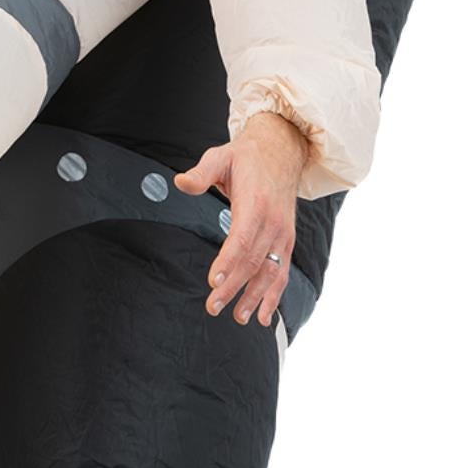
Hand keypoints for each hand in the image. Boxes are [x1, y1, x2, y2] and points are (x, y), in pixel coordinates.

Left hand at [174, 112, 308, 326]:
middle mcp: (273, 223)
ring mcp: (282, 235)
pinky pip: (282, 273)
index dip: (228, 261)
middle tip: (213, 306)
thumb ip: (201, 172)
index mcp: (256, 204)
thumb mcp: (220, 156)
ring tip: (237, 317)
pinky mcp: (285, 242)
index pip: (242, 238)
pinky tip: (264, 317)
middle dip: (233, 287)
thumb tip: (181, 182)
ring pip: (269, 272)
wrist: (283, 150)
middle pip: (252, 261)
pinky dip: (274, 297)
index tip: (214, 281)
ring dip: (254, 298)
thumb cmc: (248, 158)